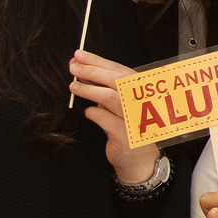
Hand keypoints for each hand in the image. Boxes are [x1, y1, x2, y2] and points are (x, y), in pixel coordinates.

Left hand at [69, 50, 155, 183]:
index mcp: (143, 92)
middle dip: (93, 71)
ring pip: (112, 98)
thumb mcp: (120, 106)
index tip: (81, 56)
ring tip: (74, 86)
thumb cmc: (129, 129)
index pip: (120, 70)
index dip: (99, 61)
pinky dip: (94, 113)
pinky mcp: (125, 135)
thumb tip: (83, 71)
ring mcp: (136, 119)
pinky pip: (105, 119)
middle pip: (118, 81)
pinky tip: (88, 112)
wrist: (139, 160)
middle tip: (75, 67)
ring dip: (90, 90)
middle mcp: (143, 103)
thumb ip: (106, 89)